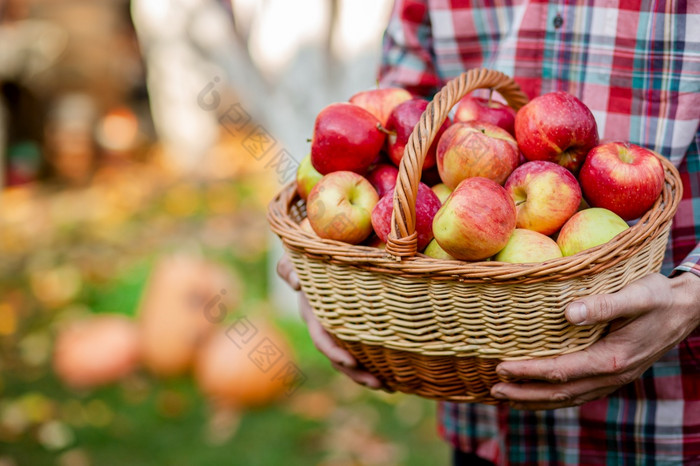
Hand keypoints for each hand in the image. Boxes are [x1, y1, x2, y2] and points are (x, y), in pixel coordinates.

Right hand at [276, 255, 382, 388]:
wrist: (318, 251)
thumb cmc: (308, 255)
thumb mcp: (295, 259)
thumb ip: (289, 269)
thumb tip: (296, 283)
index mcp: (313, 312)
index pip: (322, 338)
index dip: (334, 352)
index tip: (351, 363)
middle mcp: (324, 325)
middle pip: (338, 356)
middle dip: (356, 373)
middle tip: (378, 384)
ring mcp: (337, 328)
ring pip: (350, 358)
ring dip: (366, 375)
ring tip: (389, 388)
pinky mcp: (351, 326)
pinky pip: (360, 348)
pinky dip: (374, 363)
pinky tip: (393, 375)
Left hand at [491, 272, 699, 409]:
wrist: (686, 309)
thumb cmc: (658, 297)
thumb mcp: (636, 295)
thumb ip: (603, 305)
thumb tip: (568, 312)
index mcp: (612, 358)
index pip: (561, 370)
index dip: (529, 371)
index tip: (501, 367)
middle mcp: (612, 375)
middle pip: (560, 392)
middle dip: (525, 392)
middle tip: (494, 388)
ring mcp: (613, 378)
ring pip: (568, 397)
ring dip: (535, 399)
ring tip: (506, 396)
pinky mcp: (612, 374)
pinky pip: (578, 392)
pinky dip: (554, 396)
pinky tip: (537, 392)